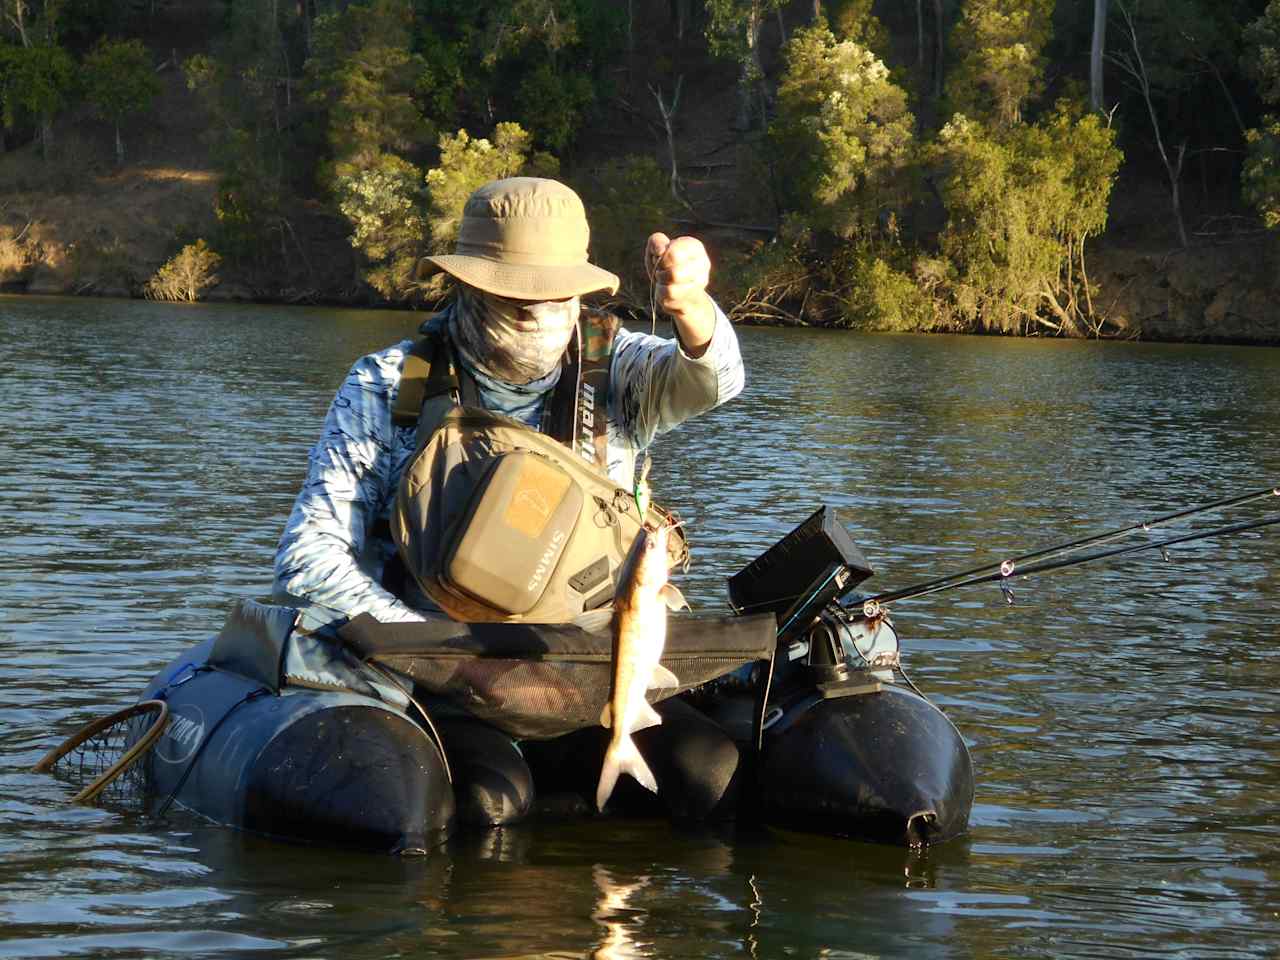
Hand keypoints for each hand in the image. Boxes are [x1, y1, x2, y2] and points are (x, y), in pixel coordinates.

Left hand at [646, 232, 715, 356]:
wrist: (686, 306)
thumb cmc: (668, 276)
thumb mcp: (657, 258)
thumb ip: (656, 246)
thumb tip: (658, 243)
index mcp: (695, 248)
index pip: (676, 245)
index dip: (663, 253)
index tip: (661, 258)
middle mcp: (702, 264)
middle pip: (670, 260)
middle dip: (659, 269)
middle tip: (661, 275)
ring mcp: (698, 283)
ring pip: (669, 278)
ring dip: (660, 283)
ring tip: (664, 285)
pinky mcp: (692, 300)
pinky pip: (668, 295)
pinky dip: (663, 296)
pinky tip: (669, 299)